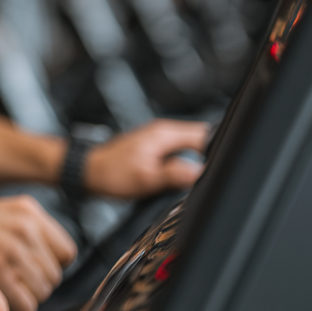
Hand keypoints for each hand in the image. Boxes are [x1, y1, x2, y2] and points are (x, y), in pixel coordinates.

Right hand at [0, 195, 75, 310]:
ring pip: (42, 292)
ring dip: (24, 298)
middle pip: (54, 275)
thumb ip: (24, 232)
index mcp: (27, 211)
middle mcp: (23, 226)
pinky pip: (26, 305)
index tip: (31, 271)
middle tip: (10, 283)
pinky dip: (14, 310)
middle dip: (34, 285)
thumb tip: (47, 259)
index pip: (66, 251)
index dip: (49, 266)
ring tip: (0, 289)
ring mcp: (11, 247)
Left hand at [83, 120, 208, 197]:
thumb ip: (174, 174)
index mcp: (164, 135)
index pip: (203, 135)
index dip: (218, 150)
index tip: (223, 166)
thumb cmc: (111, 174)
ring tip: (201, 174)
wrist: (88, 171)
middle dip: (210, 153)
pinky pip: (179, 148)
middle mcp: (162, 131)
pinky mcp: (153, 145)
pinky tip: (184, 173)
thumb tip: (199, 171)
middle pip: (199, 137)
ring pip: (190, 143)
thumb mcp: (146, 179)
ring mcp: (157, 137)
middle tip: (215, 173)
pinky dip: (186, 158)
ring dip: (198, 156)